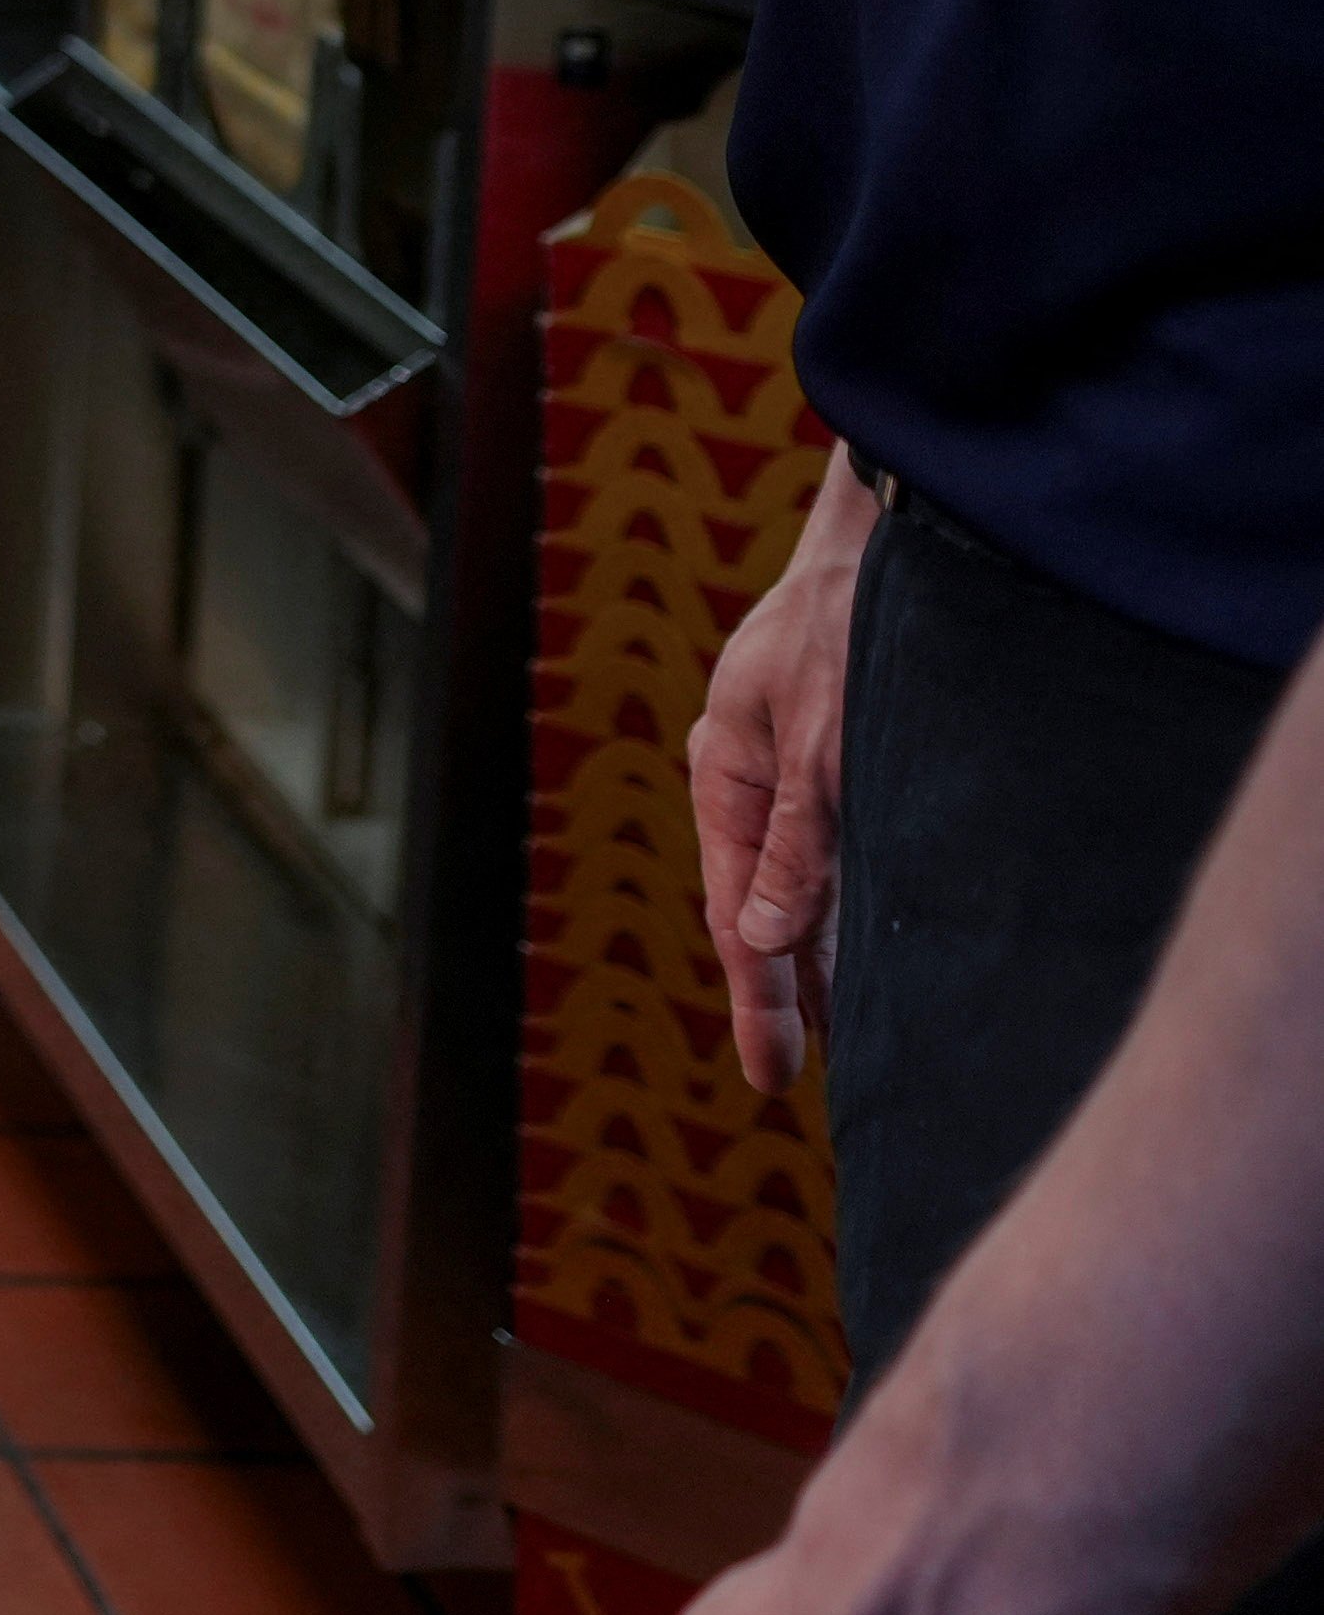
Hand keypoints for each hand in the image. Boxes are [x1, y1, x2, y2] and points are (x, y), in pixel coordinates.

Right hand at [694, 448, 883, 1090]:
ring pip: (804, 886)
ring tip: (840, 1036)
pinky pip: (835, 854)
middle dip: (782, 992)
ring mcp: (792, 769)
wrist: (889, 535)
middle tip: (797, 1079)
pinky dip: (846, 908)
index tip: (771, 1078)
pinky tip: (870, 946)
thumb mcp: (825, 737)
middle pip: (763, 908)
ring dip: (820, 957)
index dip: (758, 1000)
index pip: (739, 913)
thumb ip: (799, 841)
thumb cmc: (849, 625)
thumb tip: (768, 936)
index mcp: (725, 773)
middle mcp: (754, 781)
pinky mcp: (835, 757)